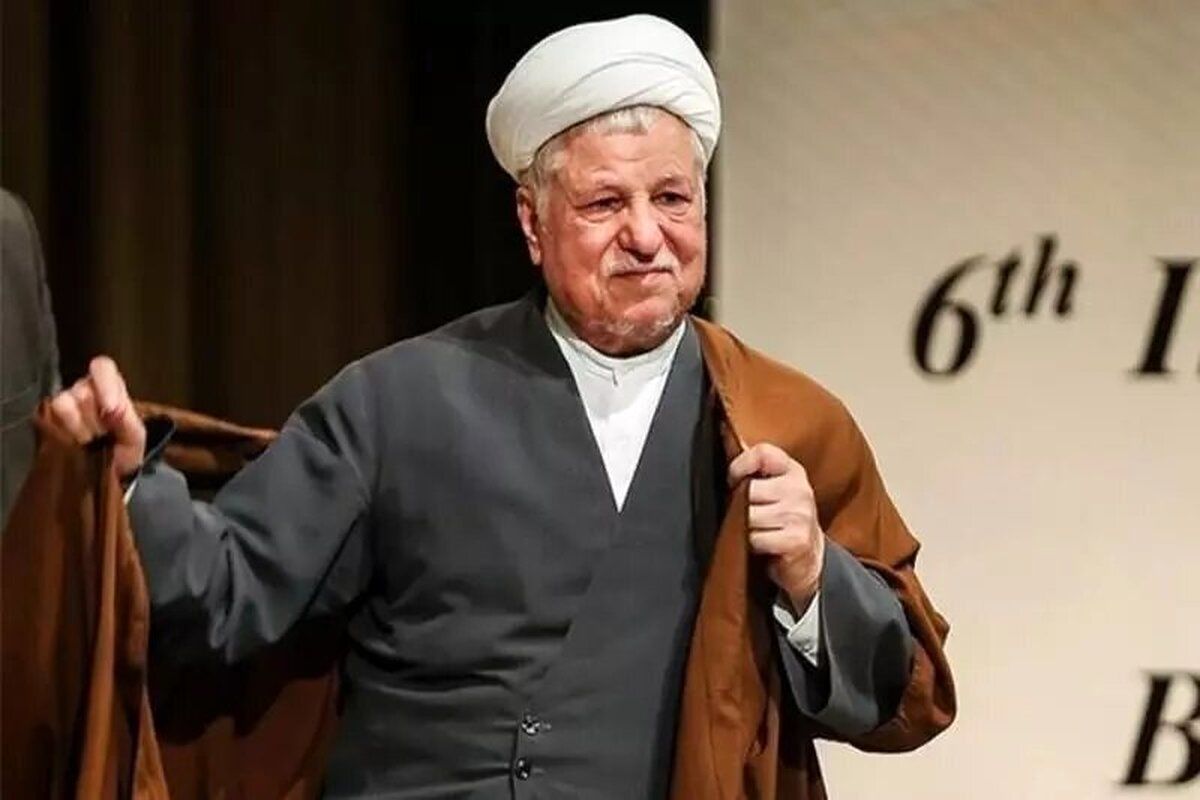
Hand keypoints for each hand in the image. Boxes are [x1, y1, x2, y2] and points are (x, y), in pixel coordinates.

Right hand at [48, 356, 145, 477]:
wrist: (110, 476)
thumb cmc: (125, 449)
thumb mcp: (135, 436)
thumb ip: (128, 419)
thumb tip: (112, 410)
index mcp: (110, 386)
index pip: (102, 366)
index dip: (106, 385)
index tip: (112, 410)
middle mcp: (84, 389)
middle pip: (82, 389)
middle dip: (95, 417)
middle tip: (103, 434)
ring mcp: (64, 404)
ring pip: (62, 403)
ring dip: (78, 426)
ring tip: (89, 441)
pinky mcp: (48, 421)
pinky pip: (48, 420)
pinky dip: (63, 434)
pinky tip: (75, 444)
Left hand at [728, 442, 824, 609]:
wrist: (808, 559)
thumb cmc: (782, 519)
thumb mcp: (772, 487)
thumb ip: (751, 465)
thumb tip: (722, 431)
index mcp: (792, 470)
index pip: (762, 453)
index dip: (740, 465)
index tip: (734, 480)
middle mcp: (800, 489)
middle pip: (749, 490)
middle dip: (742, 505)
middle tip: (750, 514)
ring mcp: (801, 514)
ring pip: (750, 516)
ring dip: (747, 528)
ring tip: (760, 530)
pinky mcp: (797, 539)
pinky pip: (756, 538)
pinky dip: (754, 545)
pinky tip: (765, 545)